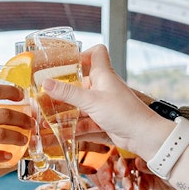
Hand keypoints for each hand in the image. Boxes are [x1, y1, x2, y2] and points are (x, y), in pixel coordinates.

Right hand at [43, 45, 170, 158]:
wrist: (143, 136)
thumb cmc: (124, 112)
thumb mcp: (91, 101)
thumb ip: (68, 93)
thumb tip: (46, 83)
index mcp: (103, 74)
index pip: (96, 53)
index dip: (82, 54)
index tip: (65, 62)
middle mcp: (103, 87)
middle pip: (80, 82)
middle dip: (63, 89)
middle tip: (45, 93)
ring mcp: (103, 105)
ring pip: (80, 106)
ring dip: (65, 112)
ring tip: (45, 118)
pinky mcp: (103, 121)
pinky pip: (84, 122)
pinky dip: (72, 128)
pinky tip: (58, 134)